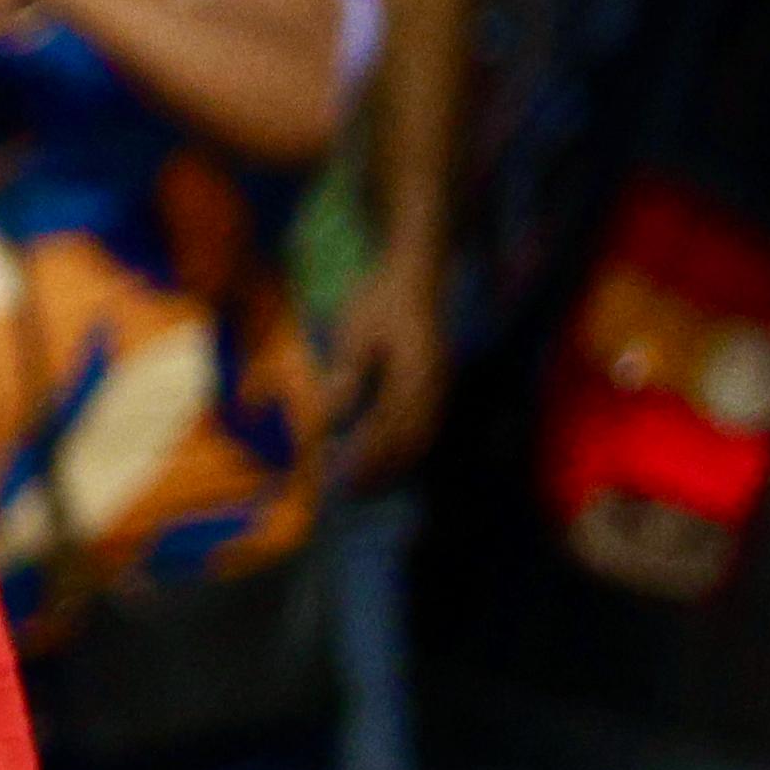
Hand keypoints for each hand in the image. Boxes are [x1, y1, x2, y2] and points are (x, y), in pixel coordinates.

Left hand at [330, 241, 450, 482]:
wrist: (415, 275)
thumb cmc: (380, 299)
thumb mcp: (356, 330)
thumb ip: (347, 372)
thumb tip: (330, 416)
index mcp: (415, 372)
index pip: (390, 425)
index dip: (367, 455)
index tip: (342, 475)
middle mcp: (434, 385)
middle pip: (410, 441)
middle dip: (382, 470)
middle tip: (350, 494)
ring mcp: (439, 388)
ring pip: (420, 440)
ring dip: (393, 465)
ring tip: (363, 487)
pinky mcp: (435, 389)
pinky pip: (422, 429)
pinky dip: (403, 450)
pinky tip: (381, 462)